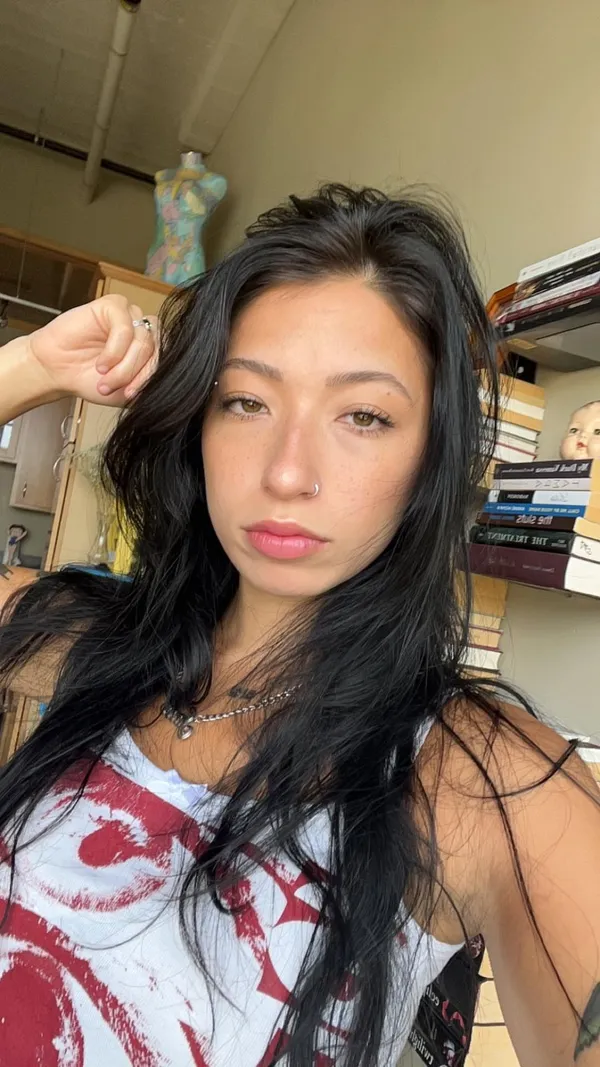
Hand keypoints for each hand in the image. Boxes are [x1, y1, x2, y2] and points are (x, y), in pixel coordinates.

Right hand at [28, 295, 158, 406]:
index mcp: (153, 348)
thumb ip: (149, 385)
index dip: (152, 379)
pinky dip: (114, 351)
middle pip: (159, 349)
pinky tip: (101, 363)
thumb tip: (169, 384)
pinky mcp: (113, 305)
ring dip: (124, 366)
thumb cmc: (90, 379)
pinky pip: (125, 328)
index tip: (130, 395)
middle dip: (138, 374)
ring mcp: (131, 316)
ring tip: (104, 379)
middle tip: (118, 389)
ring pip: (144, 341)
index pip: (170, 359)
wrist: (57, 372)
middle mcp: (145, 330)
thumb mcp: (127, 391)